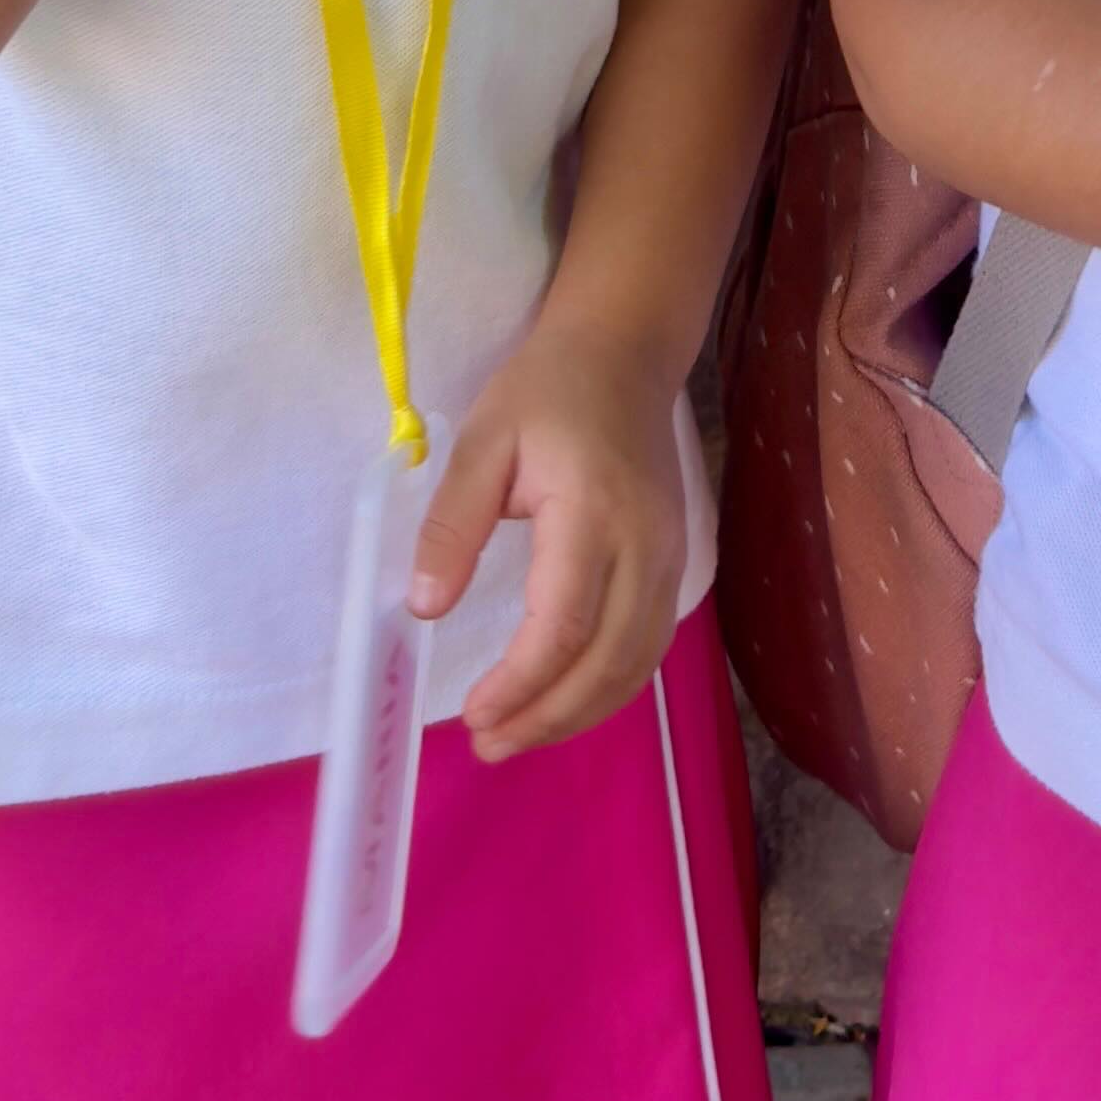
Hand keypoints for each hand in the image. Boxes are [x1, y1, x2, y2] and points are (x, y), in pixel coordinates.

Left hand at [405, 312, 692, 759]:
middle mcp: (645, 546)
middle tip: (489, 746)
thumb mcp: (482, 443)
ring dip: (580, 713)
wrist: (624, 354)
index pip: (562, 625)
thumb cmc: (546, 391)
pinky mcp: (676, 565)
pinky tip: (565, 702)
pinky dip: (609, 687)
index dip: (519, 683)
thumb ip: (452, 525)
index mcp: (592, 513)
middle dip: (548, 716)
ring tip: (518, 737)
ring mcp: (670, 559)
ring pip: (636, 663)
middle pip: (608, 661)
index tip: (471, 713)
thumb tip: (424, 607)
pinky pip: (648, 645)